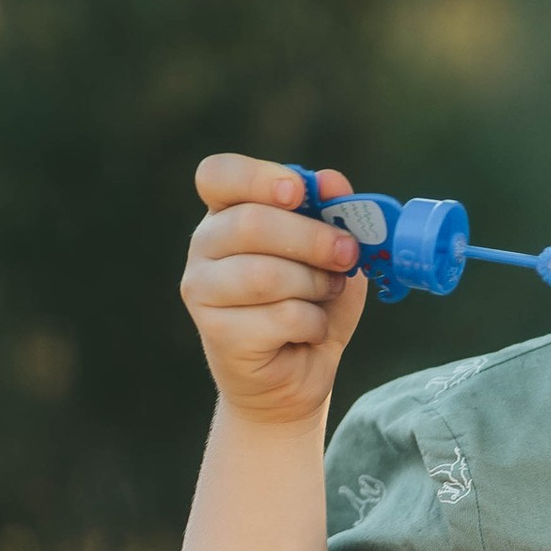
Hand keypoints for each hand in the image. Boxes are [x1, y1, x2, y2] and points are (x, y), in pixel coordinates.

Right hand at [182, 154, 367, 425]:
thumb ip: (333, 216)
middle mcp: (204, 246)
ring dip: (314, 285)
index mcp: (227, 213)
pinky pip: (280, 316)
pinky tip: (309, 331)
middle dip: (312, 239)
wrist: (296, 375)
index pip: (218, 175)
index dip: (258, 177)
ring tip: (326, 295)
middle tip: (347, 255)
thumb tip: (332, 181)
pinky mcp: (217, 332)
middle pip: (250, 223)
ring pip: (265, 274)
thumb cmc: (310, 305)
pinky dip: (312, 323)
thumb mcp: (332, 256)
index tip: (299, 192)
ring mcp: (203, 290)